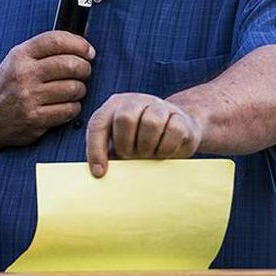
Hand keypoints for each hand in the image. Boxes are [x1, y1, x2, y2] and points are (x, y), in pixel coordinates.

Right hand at [0, 31, 93, 148]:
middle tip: (84, 72)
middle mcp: (24, 75)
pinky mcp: (35, 119)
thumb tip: (82, 40)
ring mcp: (29, 98)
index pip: (56, 40)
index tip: (88, 51)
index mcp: (20, 56)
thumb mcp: (17, 60)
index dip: (79, 44)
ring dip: (80, 90)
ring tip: (73, 90)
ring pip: (74, 88)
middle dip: (84, 68)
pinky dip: (73, 108)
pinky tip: (66, 105)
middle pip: (71, 64)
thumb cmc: (7, 87)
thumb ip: (45, 50)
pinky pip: (69, 110)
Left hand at [85, 93, 202, 176]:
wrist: (179, 130)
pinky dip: (167, 148)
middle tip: (131, 157)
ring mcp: (160, 105)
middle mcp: (136, 101)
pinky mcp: (180, 117)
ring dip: (148, 147)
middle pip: (125, 117)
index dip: (96, 149)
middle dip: (126, 144)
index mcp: (115, 106)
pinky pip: (173, 130)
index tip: (100, 173)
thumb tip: (97, 174)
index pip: (98, 123)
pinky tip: (164, 152)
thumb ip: (109, 154)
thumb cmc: (143, 142)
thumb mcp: (122, 145)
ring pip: (151, 122)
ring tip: (149, 154)